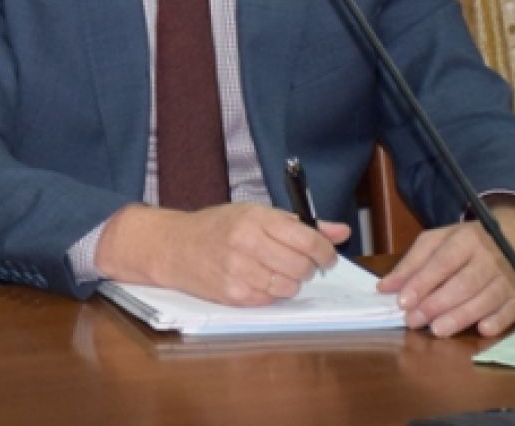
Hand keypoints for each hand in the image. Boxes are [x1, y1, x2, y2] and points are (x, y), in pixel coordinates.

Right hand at [97, 202, 350, 305]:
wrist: (173, 246)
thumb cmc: (217, 227)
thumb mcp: (255, 213)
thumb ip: (300, 224)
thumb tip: (341, 232)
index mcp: (254, 218)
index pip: (308, 239)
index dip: (325, 251)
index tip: (326, 256)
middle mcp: (246, 243)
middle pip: (302, 267)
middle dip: (308, 268)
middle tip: (299, 263)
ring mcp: (239, 271)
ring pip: (290, 287)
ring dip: (290, 282)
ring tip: (275, 270)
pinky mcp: (234, 295)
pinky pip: (272, 300)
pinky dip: (272, 293)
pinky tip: (259, 279)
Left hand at [376, 201, 514, 337]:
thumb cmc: (470, 241)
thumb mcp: (439, 241)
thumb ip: (412, 262)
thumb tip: (384, 287)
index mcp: (466, 240)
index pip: (441, 263)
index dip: (422, 282)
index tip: (403, 301)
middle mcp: (490, 259)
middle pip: (462, 284)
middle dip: (436, 304)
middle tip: (413, 320)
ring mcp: (509, 278)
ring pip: (484, 300)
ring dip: (460, 317)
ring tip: (437, 330)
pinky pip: (511, 311)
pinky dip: (498, 321)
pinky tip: (483, 330)